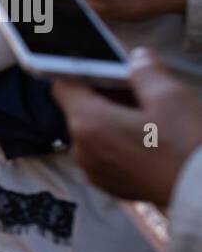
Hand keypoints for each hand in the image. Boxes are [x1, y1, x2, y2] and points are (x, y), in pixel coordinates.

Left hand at [51, 48, 201, 205]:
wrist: (201, 192)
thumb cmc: (186, 148)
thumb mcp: (170, 96)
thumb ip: (145, 71)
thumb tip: (136, 59)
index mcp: (88, 123)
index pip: (63, 86)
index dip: (82, 72)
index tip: (103, 67)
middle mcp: (81, 149)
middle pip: (80, 110)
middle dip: (104, 95)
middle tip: (138, 89)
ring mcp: (92, 170)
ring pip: (93, 132)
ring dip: (112, 119)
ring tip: (148, 114)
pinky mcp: (107, 184)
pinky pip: (104, 153)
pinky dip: (117, 142)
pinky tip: (147, 138)